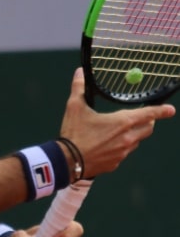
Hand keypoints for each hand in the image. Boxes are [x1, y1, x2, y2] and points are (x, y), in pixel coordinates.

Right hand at [59, 68, 174, 178]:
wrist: (67, 161)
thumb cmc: (73, 133)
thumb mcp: (75, 107)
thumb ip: (79, 88)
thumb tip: (79, 73)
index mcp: (122, 122)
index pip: (149, 114)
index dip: (161, 110)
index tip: (170, 109)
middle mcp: (127, 138)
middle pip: (148, 129)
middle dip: (147, 122)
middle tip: (141, 117)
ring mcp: (122, 153)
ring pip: (135, 141)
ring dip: (132, 135)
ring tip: (117, 131)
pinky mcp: (115, 164)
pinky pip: (123, 154)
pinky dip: (119, 147)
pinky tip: (105, 145)